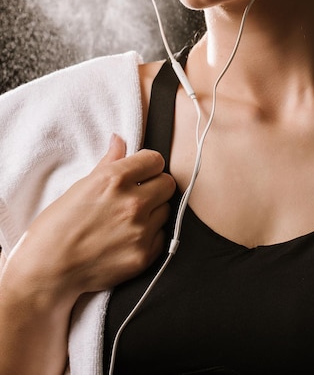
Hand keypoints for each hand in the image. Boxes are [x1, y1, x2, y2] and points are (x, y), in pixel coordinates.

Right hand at [4, 135, 175, 306]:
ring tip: (129, 219)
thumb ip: (108, 162)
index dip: (148, 165)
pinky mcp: (144, 255)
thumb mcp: (80, 186)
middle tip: (139, 194)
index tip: (143, 172)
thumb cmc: (56, 227)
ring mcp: (140, 230)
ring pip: (166, 209)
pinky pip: (161, 236)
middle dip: (155, 186)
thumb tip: (119, 140)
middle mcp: (132, 203)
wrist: (47, 271)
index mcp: (115, 179)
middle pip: (167, 183)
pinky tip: (129, 237)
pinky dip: (150, 235)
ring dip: (153, 211)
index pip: (155, 160)